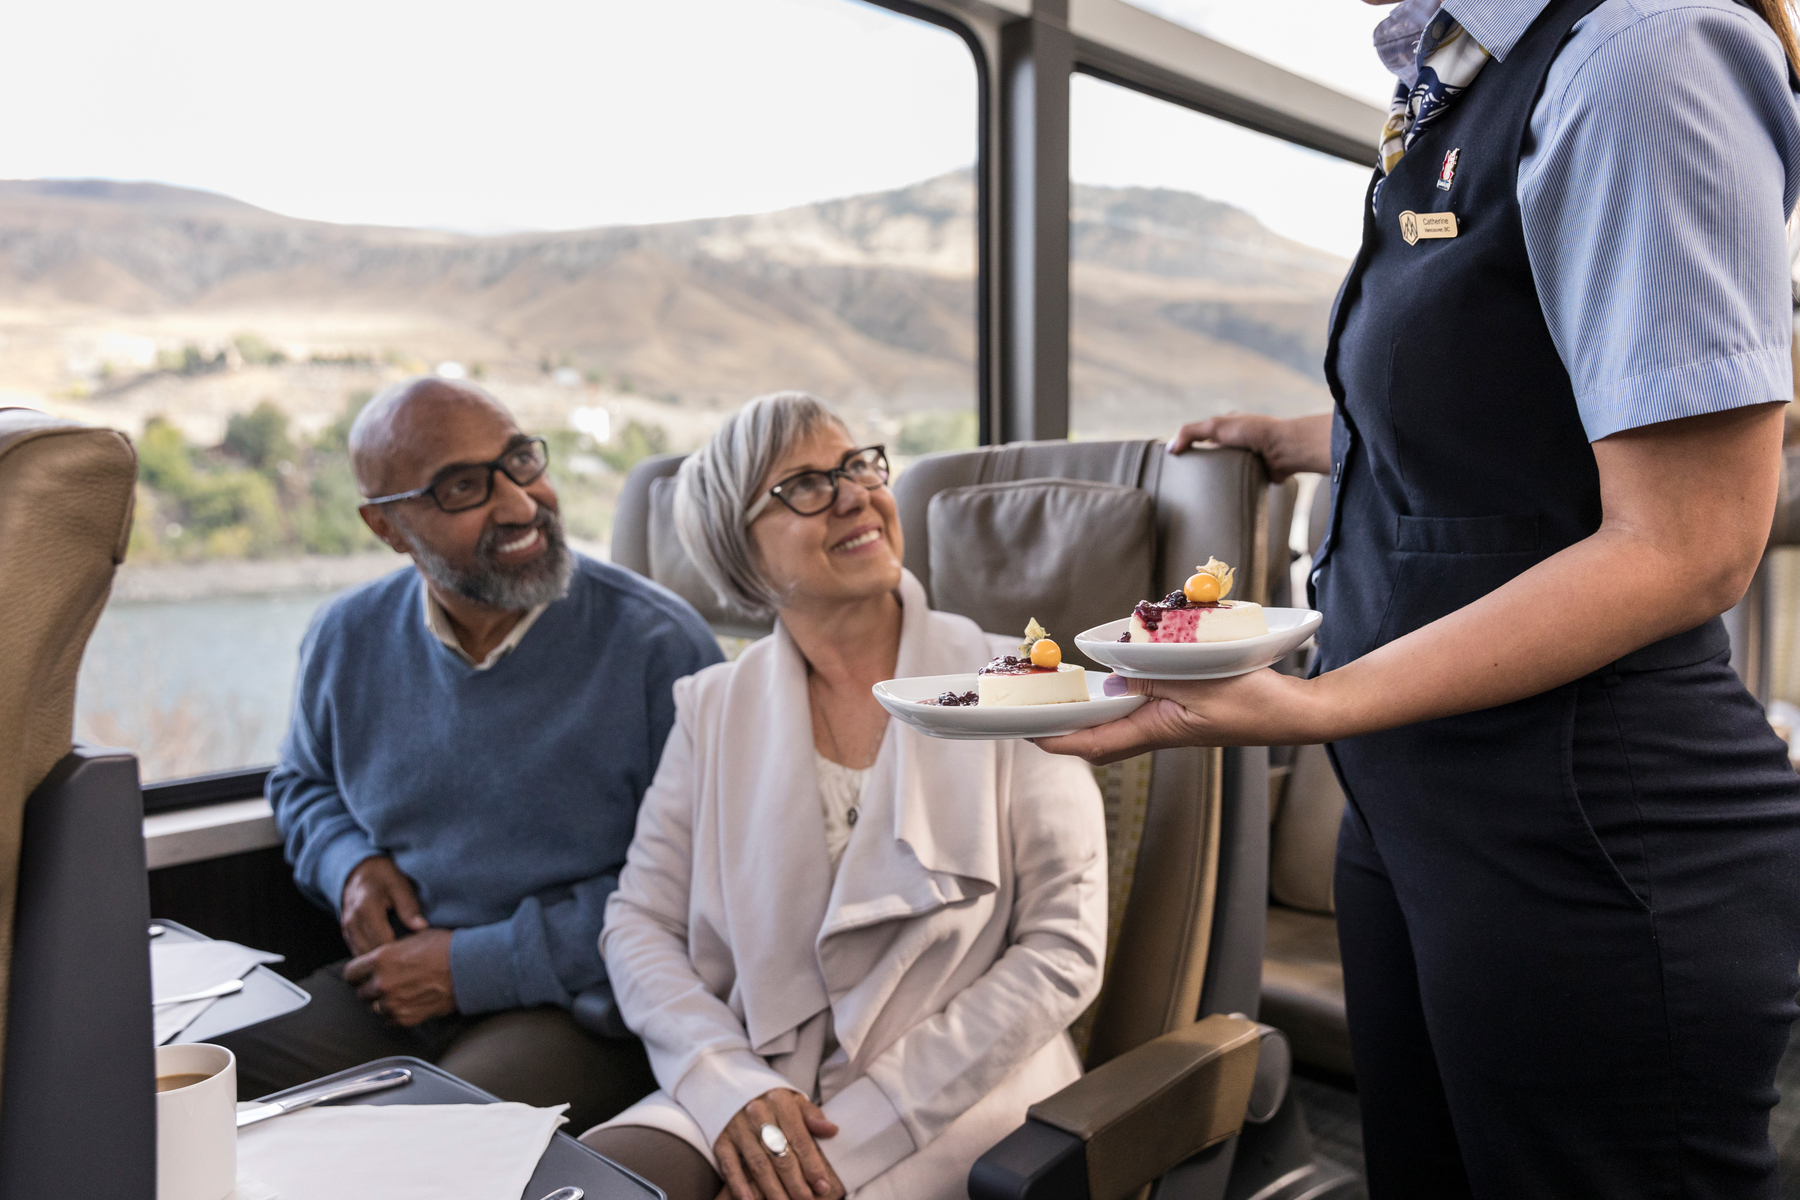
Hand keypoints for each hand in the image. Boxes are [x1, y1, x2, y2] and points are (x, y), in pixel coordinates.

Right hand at [340, 855, 427, 955]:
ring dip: (380, 960)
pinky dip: (371, 956)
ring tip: (401, 958)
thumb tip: (422, 927)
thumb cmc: (384, 876)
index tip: (417, 951)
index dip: (401, 950)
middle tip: (411, 958)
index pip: (383, 941)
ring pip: (362, 956)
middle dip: (391, 958)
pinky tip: (388, 955)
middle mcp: (352, 921)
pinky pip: (358, 952)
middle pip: (371, 952)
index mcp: (366, 908)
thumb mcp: (399, 884)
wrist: (360, 870)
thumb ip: (409, 907)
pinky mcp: (346, 933)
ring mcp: (346, 928)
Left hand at [343, 928, 455, 1025]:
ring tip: (400, 993)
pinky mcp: (406, 1018)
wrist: (468, 967)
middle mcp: (382, 983)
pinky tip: (408, 1002)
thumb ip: (390, 952)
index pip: (350, 974)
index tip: (363, 974)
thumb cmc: (445, 948)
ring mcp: (394, 1003)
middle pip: (361, 993)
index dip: (357, 973)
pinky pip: (389, 1020)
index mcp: (381, 959)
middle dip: (370, 988)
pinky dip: (395, 1014)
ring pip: (374, 1008)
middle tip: (386, 982)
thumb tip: (379, 958)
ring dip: (383, 1002)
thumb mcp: (412, 938)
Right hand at [713, 1088, 843, 1199]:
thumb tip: (832, 1130)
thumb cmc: (770, 1101)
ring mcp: (737, 1127)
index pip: (800, 1139)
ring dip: (773, 1190)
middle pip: (780, 1155)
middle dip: (796, 1183)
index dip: (812, 1165)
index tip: (822, 1186)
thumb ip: (812, 1116)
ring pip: (758, 1164)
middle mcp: (758, 1113)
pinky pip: (730, 1166)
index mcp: (780, 1103)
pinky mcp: (721, 1139)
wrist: (732, 1087)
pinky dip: (739, 1185)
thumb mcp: (793, 1101)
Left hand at [1034, 669, 1329, 763]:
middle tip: (1034, 707)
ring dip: (1089, 713)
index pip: (1094, 744)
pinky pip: (1139, 709)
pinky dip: (1118, 698)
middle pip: (1098, 739)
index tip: (1027, 731)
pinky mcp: (1182, 713)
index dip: (1058, 739)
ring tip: (1062, 695)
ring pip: (1116, 725)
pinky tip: (1115, 677)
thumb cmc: (1254, 701)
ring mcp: (1169, 724)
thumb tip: (1113, 679)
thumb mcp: (1200, 682)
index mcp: (1157, 730)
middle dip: (1064, 728)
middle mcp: (1158, 731)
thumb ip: (1154, 678)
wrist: (1296, 713)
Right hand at [1167, 412, 1332, 480]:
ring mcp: (1247, 460)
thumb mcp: (1216, 426)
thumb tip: (1170, 449)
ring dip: (1214, 481)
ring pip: (1224, 472)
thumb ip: (1190, 433)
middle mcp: (1238, 443)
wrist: (1285, 450)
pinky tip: (1218, 499)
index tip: (1176, 462)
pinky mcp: (1255, 475)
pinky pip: (1238, 484)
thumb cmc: (1253, 432)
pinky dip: (1229, 490)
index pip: (1203, 437)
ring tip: (1197, 495)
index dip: (1189, 447)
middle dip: (1200, 467)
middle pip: (1212, 456)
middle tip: (1183, 482)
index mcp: (1229, 428)